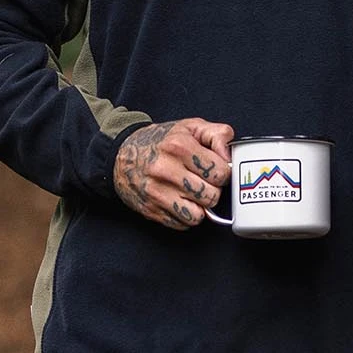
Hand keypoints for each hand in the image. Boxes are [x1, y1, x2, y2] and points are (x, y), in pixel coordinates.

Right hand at [113, 118, 232, 231]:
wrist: (122, 154)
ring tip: (192, 191)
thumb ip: (218, 135)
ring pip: (199, 215)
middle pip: (212, 196)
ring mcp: (157, 192)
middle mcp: (166, 170)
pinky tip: (180, 200)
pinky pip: (183, 224)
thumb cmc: (161, 141)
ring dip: (200, 205)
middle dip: (212, 189)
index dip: (222, 172)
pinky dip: (186, 215)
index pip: (221, 173)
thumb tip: (229, 157)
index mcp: (179, 146)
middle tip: (202, 180)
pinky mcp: (151, 210)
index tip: (214, 169)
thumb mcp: (191, 127)